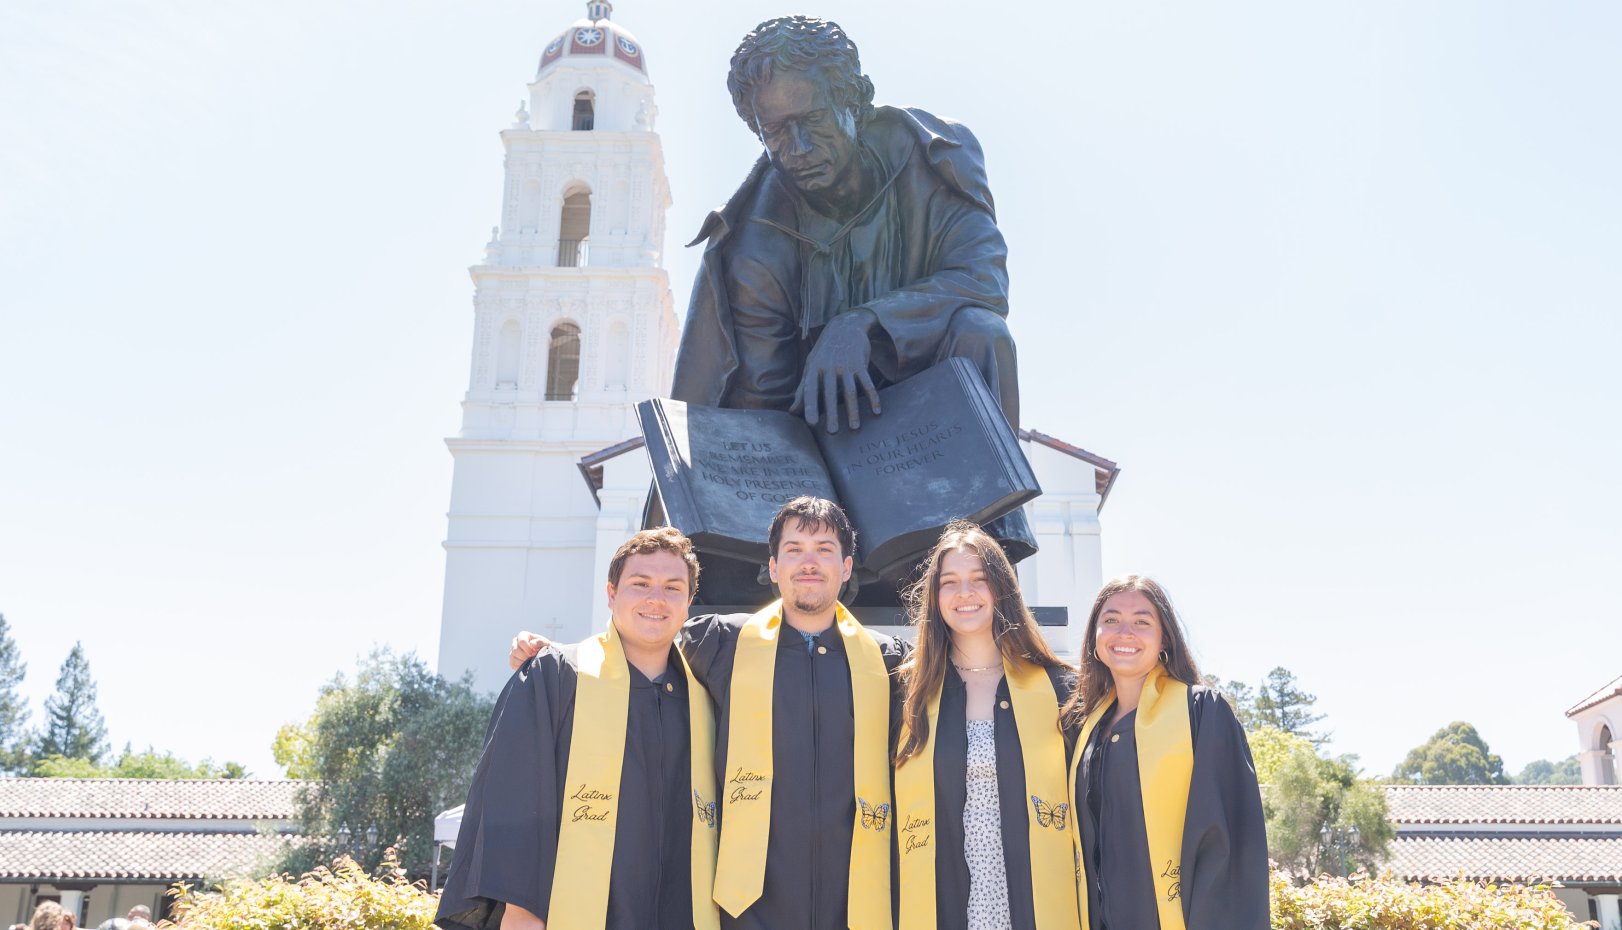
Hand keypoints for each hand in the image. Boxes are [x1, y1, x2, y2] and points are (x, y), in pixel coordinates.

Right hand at [509, 631, 547, 669]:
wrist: (543, 655)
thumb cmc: (544, 647)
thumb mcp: (545, 643)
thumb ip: (540, 642)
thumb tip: (532, 644)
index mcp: (523, 635)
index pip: (522, 642)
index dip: (528, 649)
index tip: (535, 653)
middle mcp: (515, 642)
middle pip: (516, 650)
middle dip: (525, 656)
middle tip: (533, 659)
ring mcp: (512, 651)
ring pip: (513, 658)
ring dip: (523, 662)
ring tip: (531, 662)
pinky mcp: (512, 659)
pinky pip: (513, 663)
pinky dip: (520, 666)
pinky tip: (527, 665)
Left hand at [790, 309, 881, 432]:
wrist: (845, 327)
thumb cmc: (824, 352)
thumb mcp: (810, 366)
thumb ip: (802, 390)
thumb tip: (792, 412)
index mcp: (814, 368)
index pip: (811, 390)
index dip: (810, 407)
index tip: (812, 423)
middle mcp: (829, 367)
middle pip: (830, 394)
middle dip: (832, 414)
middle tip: (833, 433)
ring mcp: (846, 365)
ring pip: (850, 391)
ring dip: (853, 410)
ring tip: (854, 427)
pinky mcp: (861, 364)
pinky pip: (867, 383)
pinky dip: (872, 397)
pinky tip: (876, 411)